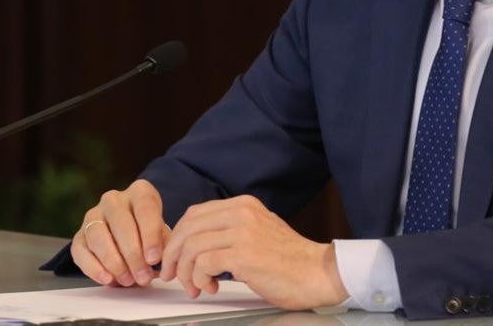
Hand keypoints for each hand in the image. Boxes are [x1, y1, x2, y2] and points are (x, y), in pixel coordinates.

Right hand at [70, 179, 170, 286]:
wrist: (132, 235)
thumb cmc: (150, 234)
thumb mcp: (164, 234)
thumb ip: (165, 245)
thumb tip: (164, 264)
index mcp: (139, 192)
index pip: (145, 209)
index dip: (150, 235)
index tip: (154, 259)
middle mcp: (114, 200)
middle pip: (121, 224)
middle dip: (133, 255)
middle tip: (143, 277)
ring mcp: (93, 215)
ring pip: (98, 235)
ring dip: (114, 262)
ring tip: (128, 280)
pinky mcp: (79, 235)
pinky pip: (81, 250)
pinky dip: (93, 267)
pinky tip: (107, 279)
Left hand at [159, 195, 348, 309]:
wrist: (320, 274)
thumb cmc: (290, 262)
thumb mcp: (258, 233)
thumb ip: (230, 232)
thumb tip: (195, 247)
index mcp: (243, 205)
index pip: (195, 214)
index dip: (178, 238)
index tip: (174, 258)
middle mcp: (242, 212)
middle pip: (188, 227)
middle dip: (173, 254)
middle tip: (171, 274)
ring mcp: (243, 231)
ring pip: (192, 246)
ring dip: (185, 271)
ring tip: (195, 286)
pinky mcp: (244, 254)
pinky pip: (204, 262)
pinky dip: (199, 277)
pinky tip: (208, 287)